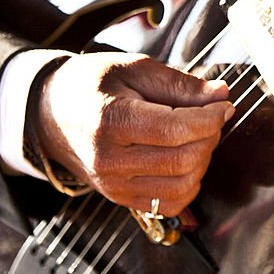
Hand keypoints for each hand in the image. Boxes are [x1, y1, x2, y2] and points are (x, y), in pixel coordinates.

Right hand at [32, 52, 233, 216]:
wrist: (49, 114)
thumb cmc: (91, 85)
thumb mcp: (133, 68)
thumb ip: (179, 84)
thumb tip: (221, 93)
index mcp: (109, 121)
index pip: (175, 129)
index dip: (210, 118)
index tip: (224, 105)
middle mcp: (109, 160)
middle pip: (182, 159)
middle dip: (210, 136)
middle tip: (212, 116)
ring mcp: (113, 185)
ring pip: (182, 185)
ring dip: (203, 160)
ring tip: (197, 136)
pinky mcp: (119, 199)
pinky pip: (169, 204)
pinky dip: (189, 185)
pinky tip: (186, 160)